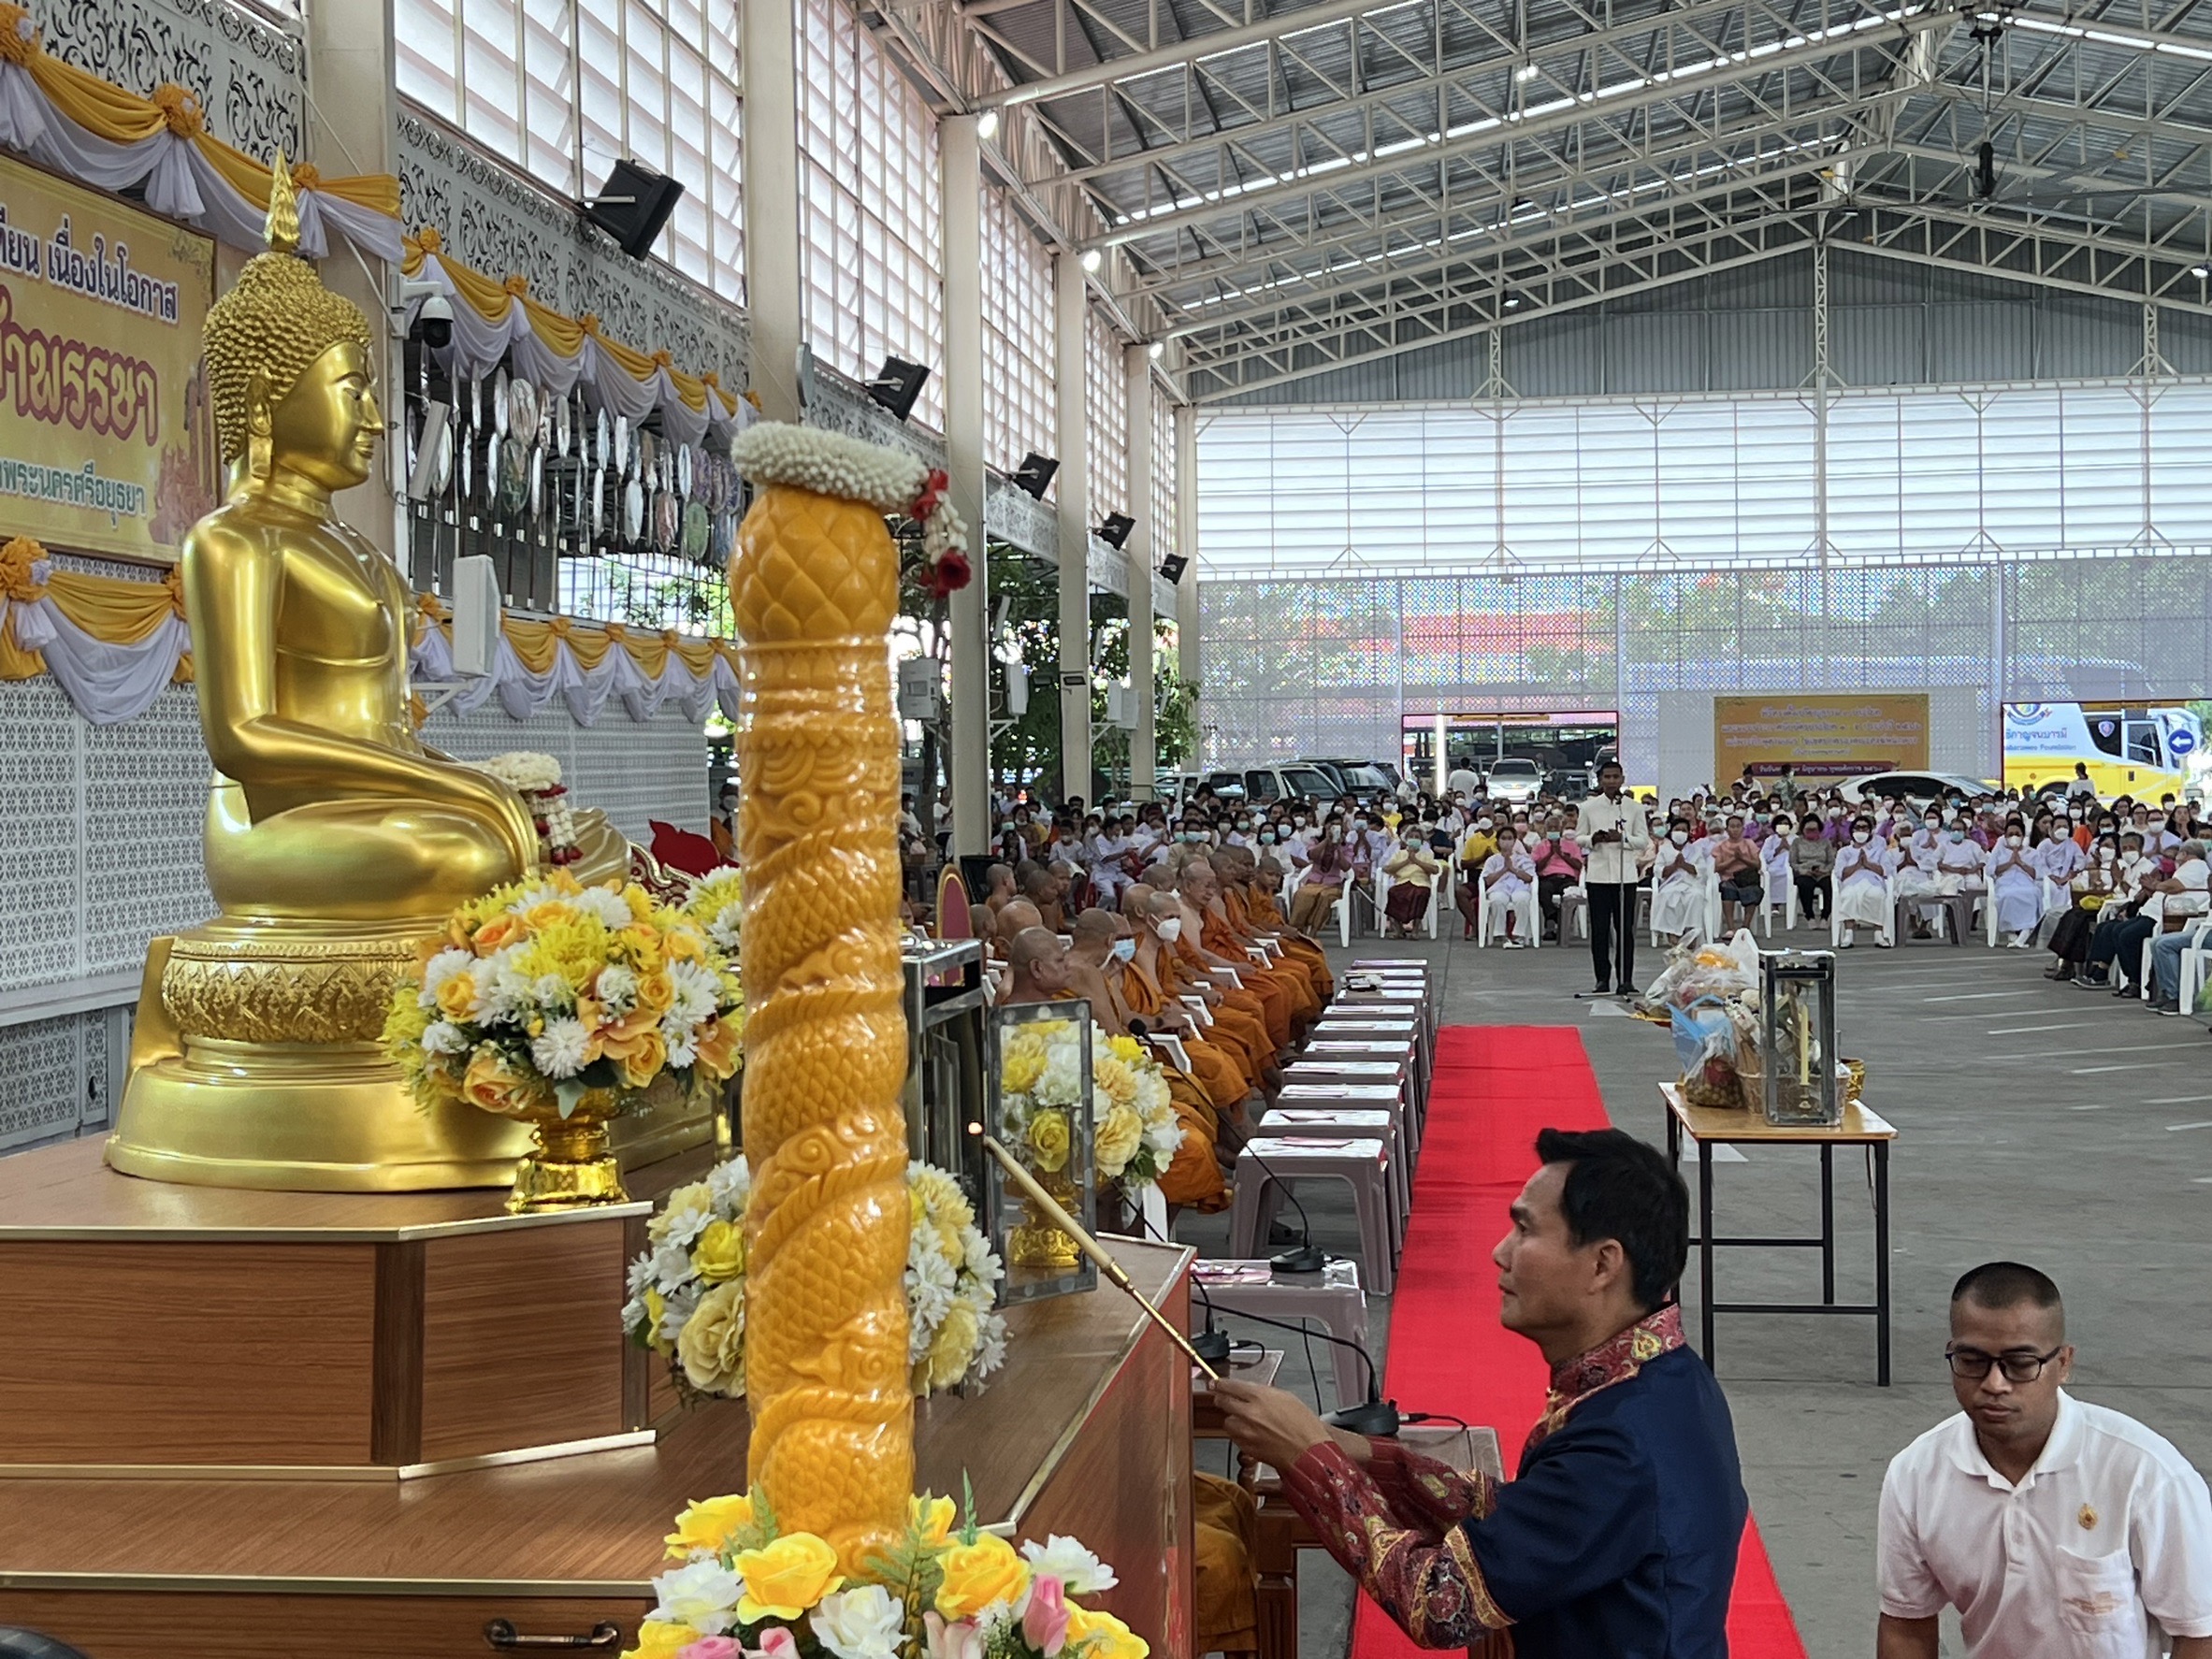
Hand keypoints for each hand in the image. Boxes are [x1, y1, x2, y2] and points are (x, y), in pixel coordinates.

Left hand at [1210, 1379, 1337, 1472]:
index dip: (1219, 1383)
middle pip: (1222, 1402)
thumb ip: (1265, 1392)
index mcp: (1259, 1396)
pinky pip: (1235, 1438)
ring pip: (1227, 1422)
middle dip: (1222, 1399)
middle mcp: (1249, 1413)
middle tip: (1224, 1398)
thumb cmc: (1304, 1427)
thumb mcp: (1287, 1398)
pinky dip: (1240, 1435)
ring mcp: (1246, 1432)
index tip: (1215, 1383)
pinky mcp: (1246, 1448)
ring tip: (1248, 1421)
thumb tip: (1252, 1391)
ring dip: (1234, 1420)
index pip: (1229, 1385)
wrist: (1309, 1452)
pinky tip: (1253, 1434)